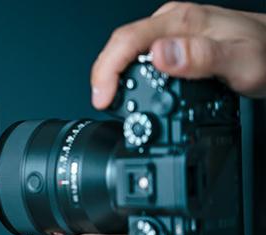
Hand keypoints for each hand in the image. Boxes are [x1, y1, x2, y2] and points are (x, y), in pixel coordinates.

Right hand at [91, 2, 265, 108]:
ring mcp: (171, 30)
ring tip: (114, 101)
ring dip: (114, 75)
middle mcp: (173, 21)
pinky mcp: (172, 40)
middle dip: (104, 75)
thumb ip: (202, 58)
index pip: (128, 40)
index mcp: (183, 22)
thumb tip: (160, 54)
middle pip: (121, 44)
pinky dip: (129, 74)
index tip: (103, 97)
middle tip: (104, 103)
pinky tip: (132, 90)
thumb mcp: (241, 63)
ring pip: (128, 49)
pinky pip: (140, 54)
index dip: (108, 69)